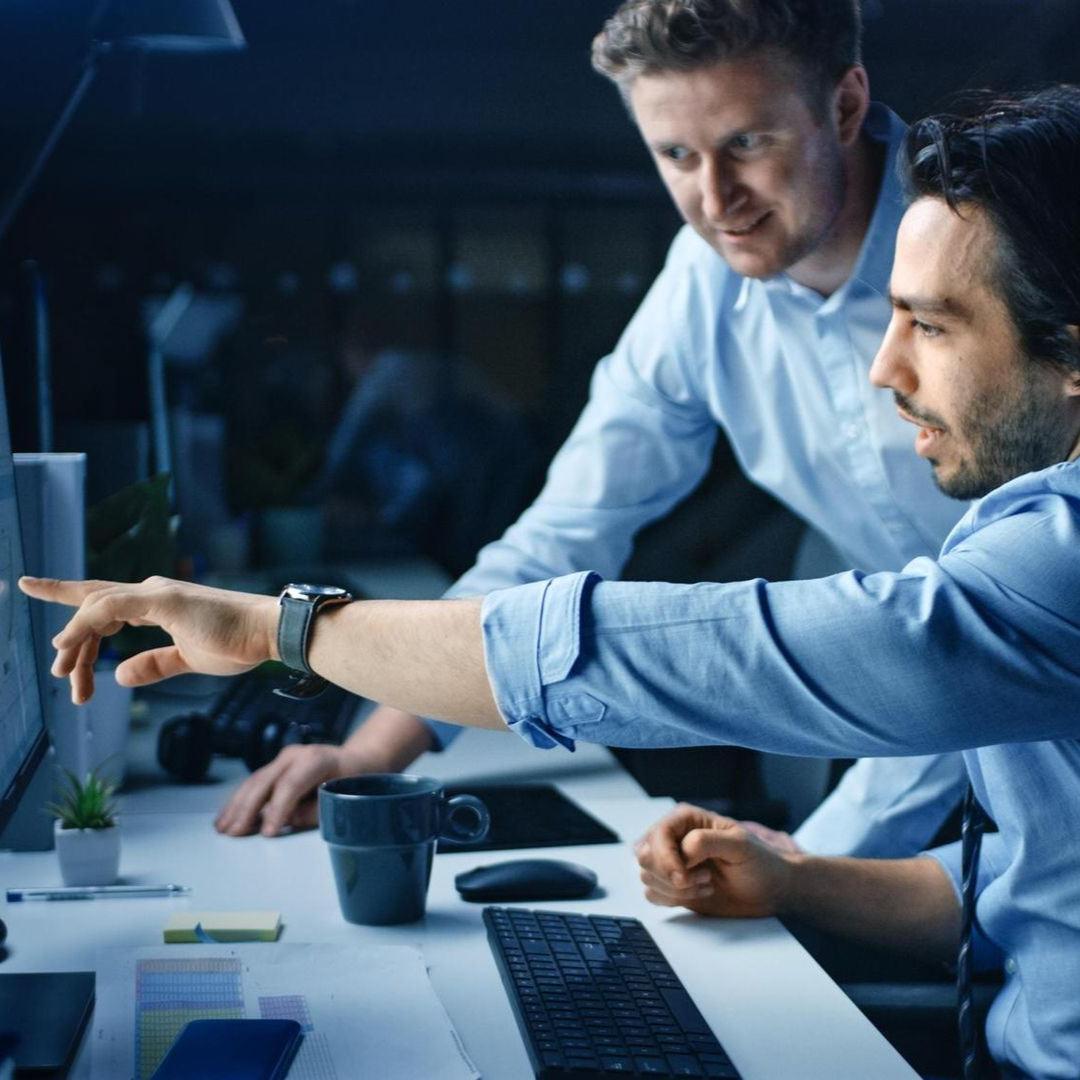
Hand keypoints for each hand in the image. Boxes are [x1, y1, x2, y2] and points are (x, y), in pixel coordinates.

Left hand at [18, 576, 276, 703]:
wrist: (269, 633)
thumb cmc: (239, 643)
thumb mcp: (188, 660)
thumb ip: (154, 664)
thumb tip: (121, 675)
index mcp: (159, 604)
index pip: (107, 605)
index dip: (76, 613)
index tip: (51, 629)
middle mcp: (153, 592)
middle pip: (93, 601)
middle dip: (66, 627)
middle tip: (56, 669)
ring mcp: (157, 593)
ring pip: (94, 606)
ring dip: (74, 641)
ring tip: (64, 673)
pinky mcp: (163, 599)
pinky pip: (108, 607)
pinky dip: (83, 625)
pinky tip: (66, 645)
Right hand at [215, 743, 353, 836]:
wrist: (352, 760)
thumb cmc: (350, 781)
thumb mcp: (342, 797)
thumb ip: (315, 810)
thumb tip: (288, 821)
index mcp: (316, 760)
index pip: (291, 784)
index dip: (278, 809)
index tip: (267, 833)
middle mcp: (295, 755)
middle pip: (265, 781)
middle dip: (247, 809)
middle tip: (234, 833)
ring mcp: (283, 759)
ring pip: (254, 781)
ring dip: (236, 806)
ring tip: (223, 828)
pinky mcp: (275, 767)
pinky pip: (254, 783)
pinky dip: (239, 801)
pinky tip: (227, 817)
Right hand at [636, 803, 795, 918]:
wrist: (770, 890)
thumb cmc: (760, 861)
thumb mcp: (740, 845)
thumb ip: (707, 841)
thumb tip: (682, 850)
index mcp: (686, 819)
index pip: (657, 835)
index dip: (665, 858)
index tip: (683, 876)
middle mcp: (674, 839)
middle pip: (646, 856)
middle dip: (670, 875)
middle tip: (703, 878)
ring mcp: (672, 863)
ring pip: (648, 877)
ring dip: (676, 889)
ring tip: (707, 883)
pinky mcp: (673, 886)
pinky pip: (653, 894)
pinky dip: (673, 899)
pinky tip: (700, 892)